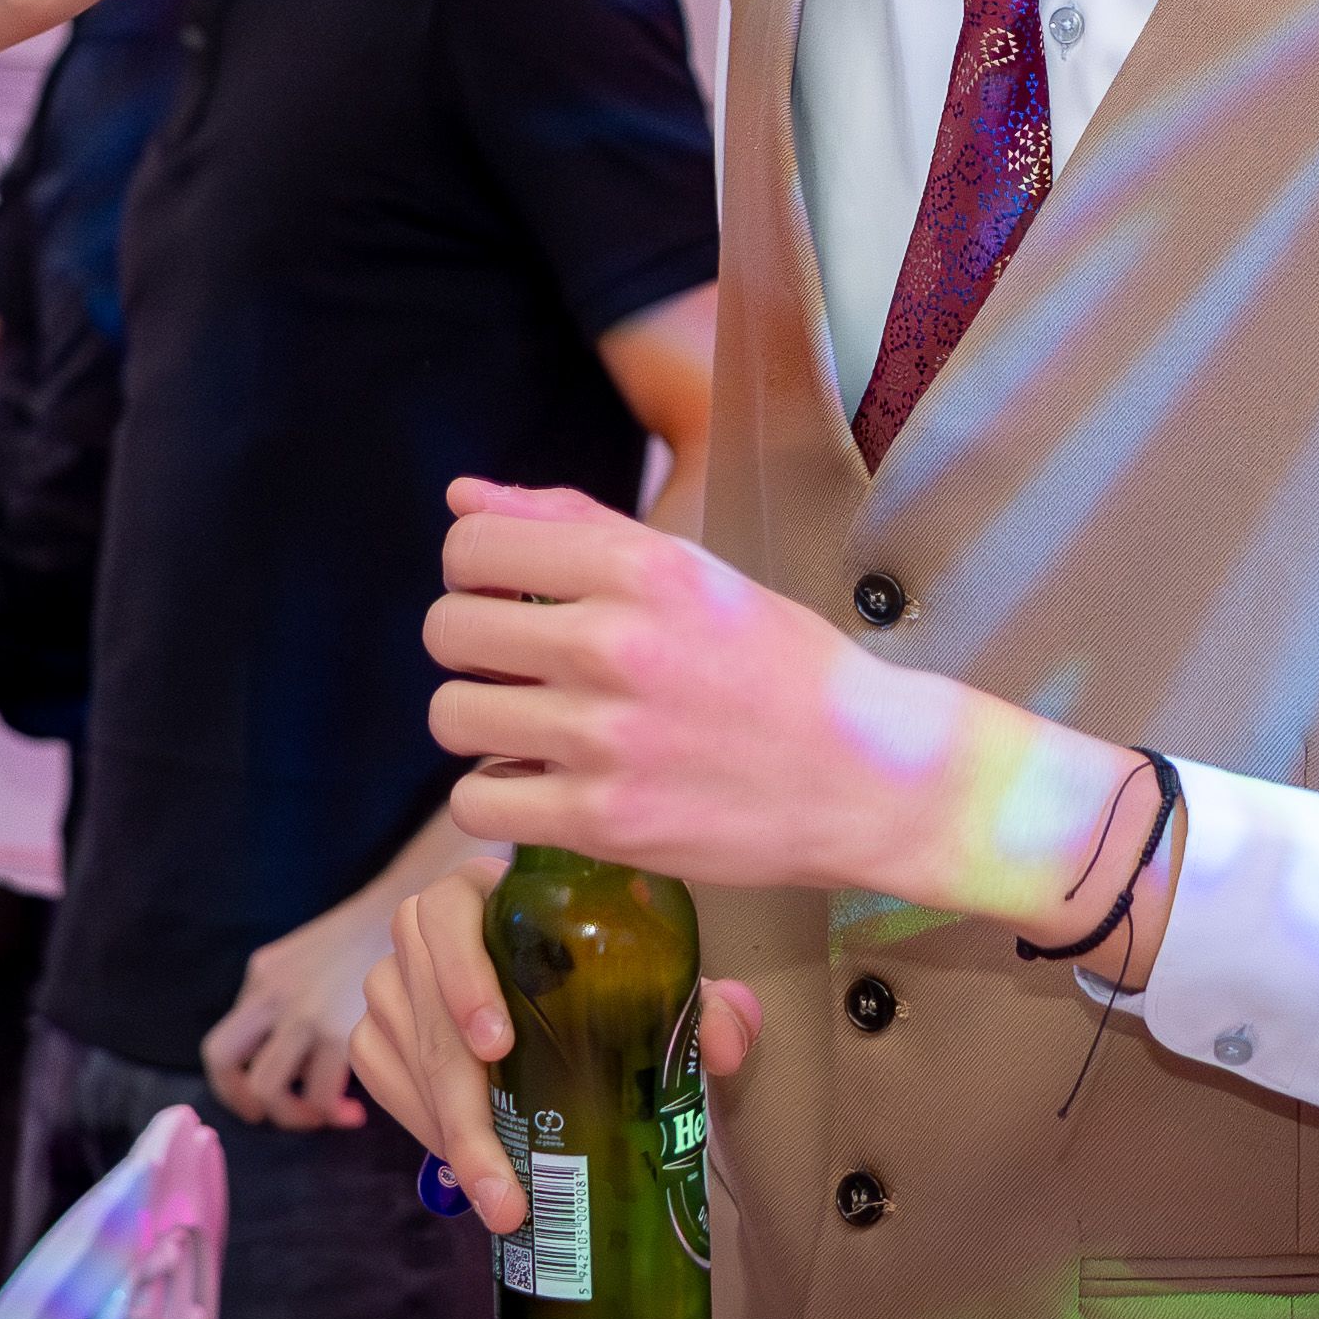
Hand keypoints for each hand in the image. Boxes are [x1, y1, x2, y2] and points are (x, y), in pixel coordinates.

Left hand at [200, 882, 404, 1132]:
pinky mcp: (339, 1031)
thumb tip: (290, 1063)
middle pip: (223, 1061)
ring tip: (326, 1114)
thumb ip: (288, 999)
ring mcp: (304, 1012)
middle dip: (247, 1102)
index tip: (256, 1103)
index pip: (222, 1042)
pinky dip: (334, 1113)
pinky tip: (356, 1111)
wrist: (415, 913)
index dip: (231, 1085)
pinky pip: (321, 1094)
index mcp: (264, 974)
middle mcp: (273, 992)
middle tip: (280, 1114)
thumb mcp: (311, 957)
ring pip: (268, 1087)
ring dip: (295, 1114)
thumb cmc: (371, 942)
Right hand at [342, 860, 759, 1235]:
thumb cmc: (612, 976)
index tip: (497, 1045)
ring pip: (393, 1046)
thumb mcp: (663, 983)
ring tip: (499, 1196)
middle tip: (502, 1182)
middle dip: (459, 1104)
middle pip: (416, 1002)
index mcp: (490, 895)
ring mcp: (396, 978)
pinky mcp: (380, 1027)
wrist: (569, 994)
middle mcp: (428, 929)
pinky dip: (417, 1122)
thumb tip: (728, 1041)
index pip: (446, 914)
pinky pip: (378, 1070)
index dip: (462, 976)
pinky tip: (465, 1164)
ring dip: (443, 1130)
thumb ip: (702, 1005)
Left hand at [419, 480, 1160, 944]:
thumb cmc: (781, 667)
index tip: (511, 598)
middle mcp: (614, 644)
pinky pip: (477, 803)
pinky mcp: (604, 823)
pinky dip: (499, 798)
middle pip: (447, 630)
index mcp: (640, 568)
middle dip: (474, 648)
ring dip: (483, 724)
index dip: (477, 572)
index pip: (471, 545)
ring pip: (451, 716)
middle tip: (522, 669)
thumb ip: (574, 524)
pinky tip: (545, 786)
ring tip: (535, 729)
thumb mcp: (693, 572)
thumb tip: (462, 495)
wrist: (871, 776)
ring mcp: (605, 740)